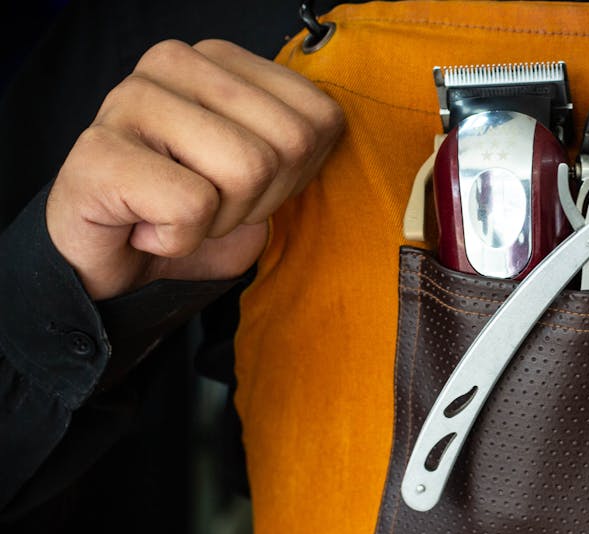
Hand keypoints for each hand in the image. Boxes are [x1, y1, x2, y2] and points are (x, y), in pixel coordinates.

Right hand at [46, 39, 343, 299]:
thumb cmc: (190, 213)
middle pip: (289, 144)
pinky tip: (146, 227)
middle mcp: (174, 62)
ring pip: (247, 170)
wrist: (110, 260)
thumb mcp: (268, 175)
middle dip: (261, 200)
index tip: (246, 188)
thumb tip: (330, 130)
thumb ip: (302, 143)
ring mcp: (130, 99)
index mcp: (222, 58)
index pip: (320, 119)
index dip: (296, 176)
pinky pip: (192, 206)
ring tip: (177, 213)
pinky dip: (179, 239)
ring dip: (220, 220)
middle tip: (209, 207)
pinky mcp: (99, 152)